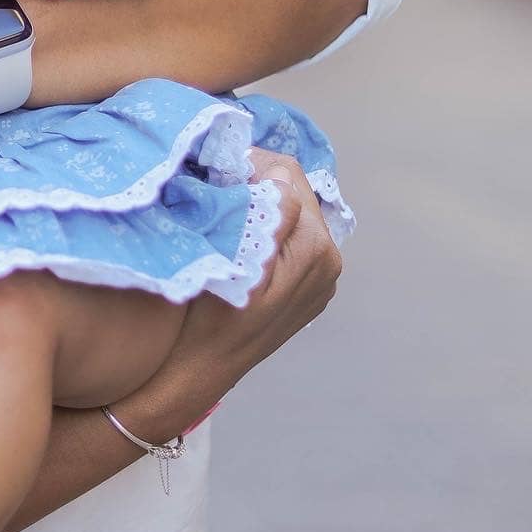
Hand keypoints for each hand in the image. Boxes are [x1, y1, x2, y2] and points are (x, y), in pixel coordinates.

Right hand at [108, 150, 342, 442]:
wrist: (202, 368)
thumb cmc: (207, 316)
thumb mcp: (232, 261)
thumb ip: (268, 215)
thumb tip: (278, 175)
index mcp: (315, 247)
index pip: (286, 173)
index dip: (247, 163)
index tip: (212, 169)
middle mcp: (330, 258)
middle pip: (295, 189)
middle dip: (257, 180)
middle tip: (215, 184)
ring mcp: (323, 275)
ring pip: (294, 210)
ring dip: (262, 201)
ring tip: (225, 210)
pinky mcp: (310, 285)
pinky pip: (293, 236)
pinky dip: (269, 226)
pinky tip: (241, 238)